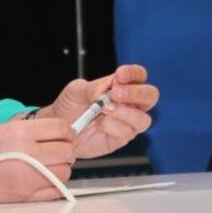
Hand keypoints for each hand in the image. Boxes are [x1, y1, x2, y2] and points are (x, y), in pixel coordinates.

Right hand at [0, 118, 76, 202]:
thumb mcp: (3, 129)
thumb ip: (32, 131)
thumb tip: (57, 133)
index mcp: (19, 133)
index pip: (61, 128)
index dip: (67, 131)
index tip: (65, 134)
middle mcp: (27, 155)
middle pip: (67, 151)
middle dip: (66, 149)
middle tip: (58, 150)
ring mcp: (28, 178)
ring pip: (65, 172)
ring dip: (61, 168)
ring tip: (50, 165)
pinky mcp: (26, 196)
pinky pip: (55, 191)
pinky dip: (54, 185)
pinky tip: (44, 179)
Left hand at [36, 64, 159, 157]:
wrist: (60, 129)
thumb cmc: (70, 106)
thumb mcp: (75, 90)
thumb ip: (91, 88)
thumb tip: (104, 92)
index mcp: (121, 86)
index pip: (139, 75)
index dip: (134, 74)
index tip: (120, 75)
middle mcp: (129, 103)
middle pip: (151, 96)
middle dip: (136, 93)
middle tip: (116, 94)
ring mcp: (127, 122)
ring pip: (143, 118)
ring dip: (123, 112)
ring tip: (104, 110)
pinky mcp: (121, 138)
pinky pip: (127, 132)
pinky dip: (113, 127)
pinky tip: (101, 125)